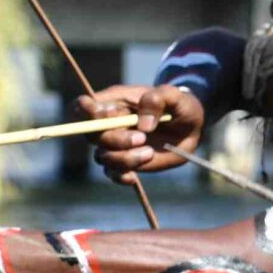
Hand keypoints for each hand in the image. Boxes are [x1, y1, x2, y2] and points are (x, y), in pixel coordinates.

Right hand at [82, 85, 205, 179]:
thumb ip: (157, 100)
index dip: (87, 111)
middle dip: (115, 138)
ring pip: (102, 156)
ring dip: (124, 157)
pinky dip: (120, 176)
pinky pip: (112, 174)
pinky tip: (133, 177)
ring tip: (149, 152)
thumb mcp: (173, 95)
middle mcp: (108, 125)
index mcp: (113, 103)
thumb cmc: (178, 105)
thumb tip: (143, 125)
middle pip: (91, 135)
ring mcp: (115, 145)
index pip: (83, 106)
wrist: (190, 127)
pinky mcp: (125, 162)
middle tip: (142, 137)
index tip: (111, 114)